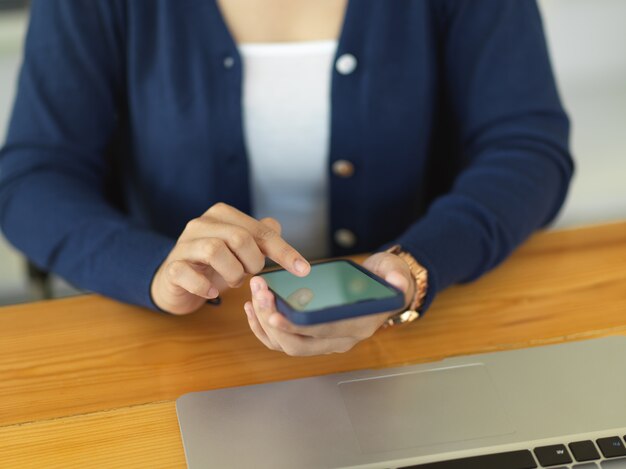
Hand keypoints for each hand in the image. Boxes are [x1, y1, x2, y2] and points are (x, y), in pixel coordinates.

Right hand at [151, 203, 309, 314]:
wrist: (176, 282)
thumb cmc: (214, 264)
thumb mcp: (240, 250)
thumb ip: (260, 236)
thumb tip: (276, 226)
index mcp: (223, 215)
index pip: (260, 231)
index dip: (283, 251)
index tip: (303, 269)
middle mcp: (201, 224)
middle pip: (239, 237)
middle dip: (253, 262)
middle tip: (252, 275)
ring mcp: (183, 245)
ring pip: (215, 251)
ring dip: (232, 273)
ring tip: (234, 282)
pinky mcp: (171, 267)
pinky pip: (188, 273)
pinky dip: (205, 286)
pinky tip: (213, 293)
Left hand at [244, 251, 414, 355]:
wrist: (383, 290)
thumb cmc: (385, 279)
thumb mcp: (394, 272)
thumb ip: (395, 276)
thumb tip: (397, 281)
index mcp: (357, 326)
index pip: (323, 333)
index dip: (297, 326)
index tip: (274, 313)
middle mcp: (339, 340)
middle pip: (297, 345)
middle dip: (273, 322)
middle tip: (260, 293)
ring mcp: (324, 342)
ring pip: (285, 345)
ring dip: (265, 323)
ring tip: (255, 294)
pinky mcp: (311, 337)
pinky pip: (281, 341)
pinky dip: (263, 328)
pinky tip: (253, 307)